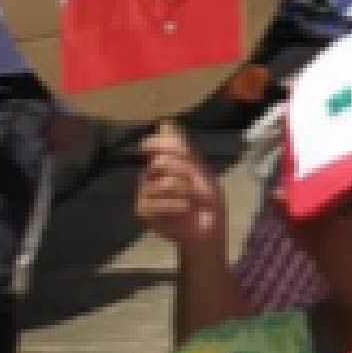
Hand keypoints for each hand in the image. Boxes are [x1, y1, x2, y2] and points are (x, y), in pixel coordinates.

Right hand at [133, 123, 227, 256]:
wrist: (208, 228)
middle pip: (161, 163)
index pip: (157, 145)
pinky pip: (155, 203)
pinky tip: (184, 211)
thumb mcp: (201, 172)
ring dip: (184, 193)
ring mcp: (145, 193)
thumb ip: (183, 151)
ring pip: (161, 183)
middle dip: (184, 173)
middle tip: (195, 186)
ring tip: (191, 202)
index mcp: (167, 164)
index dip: (161, 142)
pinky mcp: (143, 211)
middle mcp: (152, 176)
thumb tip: (166, 124)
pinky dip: (175, 206)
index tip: (170, 148)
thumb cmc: (207, 200)